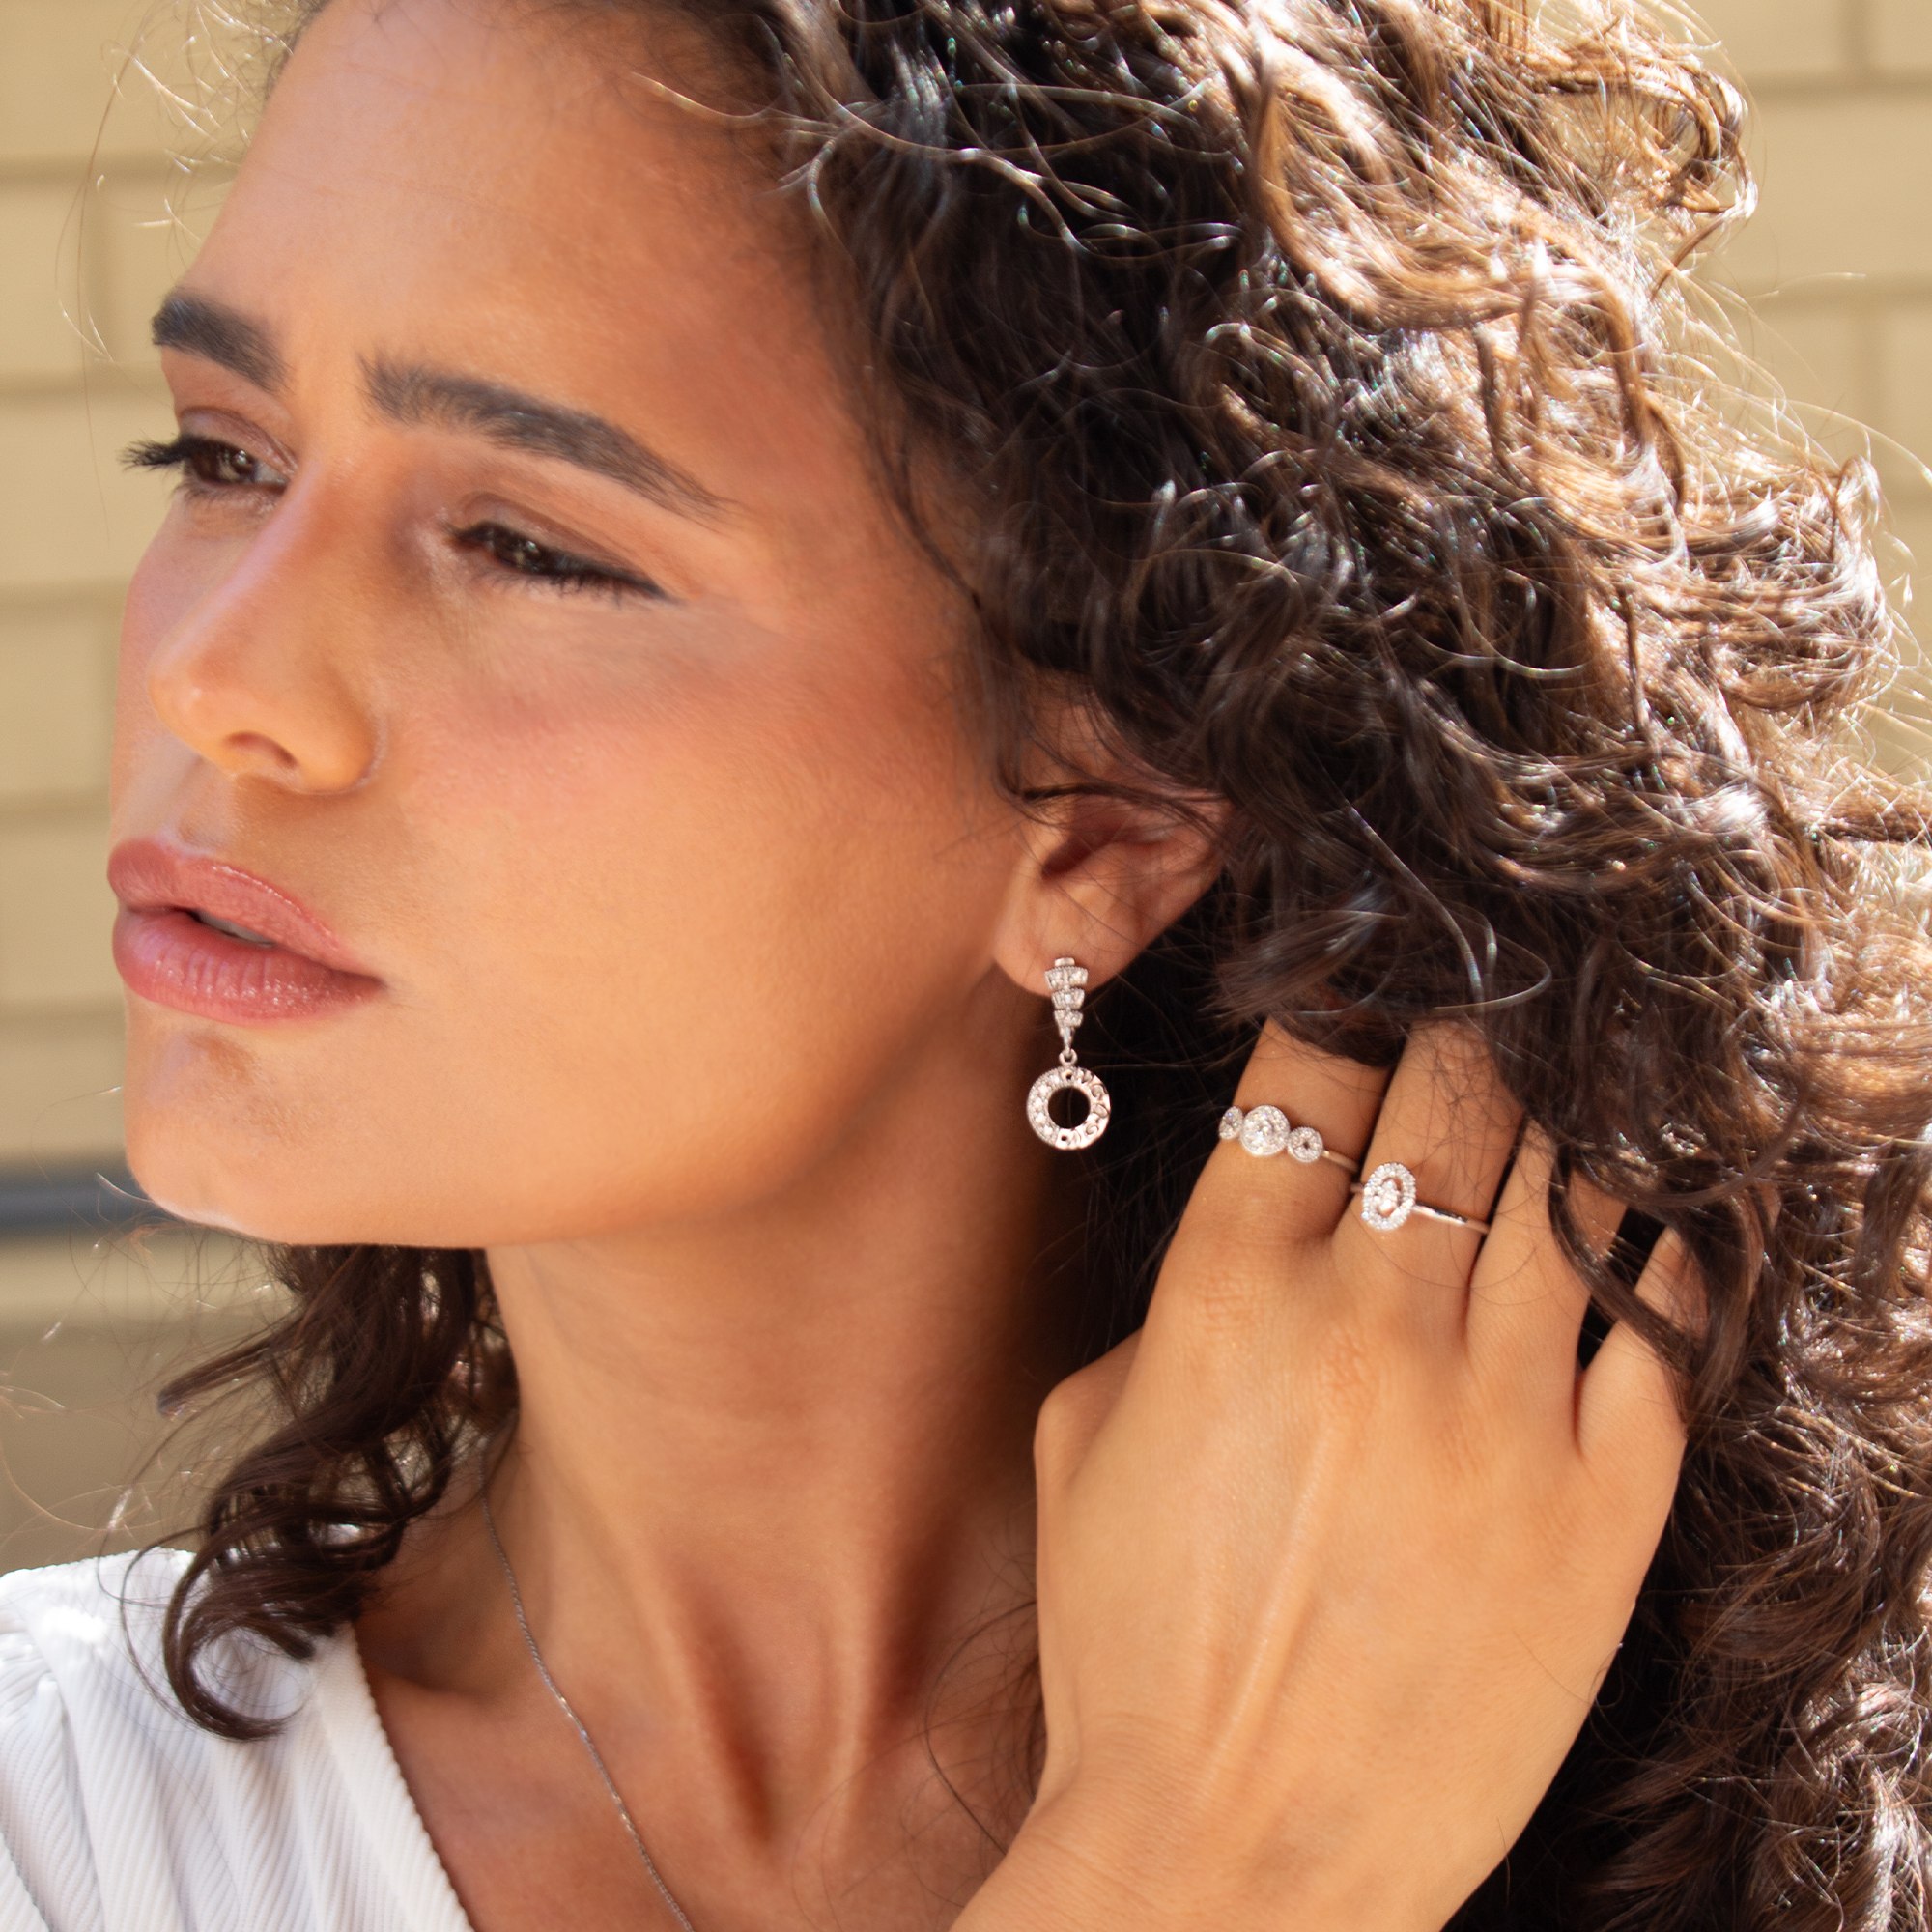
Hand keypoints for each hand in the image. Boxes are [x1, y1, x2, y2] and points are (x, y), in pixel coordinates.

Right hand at [964, 1025, 1689, 1931]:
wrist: (1235, 1856)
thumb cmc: (1133, 1645)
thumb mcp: (1085, 1439)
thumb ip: (1173, 1301)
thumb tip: (1264, 1225)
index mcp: (1227, 1297)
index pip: (1312, 1077)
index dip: (1343, 1002)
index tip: (1365, 977)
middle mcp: (1371, 1329)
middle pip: (1456, 1100)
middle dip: (1467, 1028)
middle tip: (1482, 1000)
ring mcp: (1502, 1417)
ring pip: (1568, 1188)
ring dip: (1566, 1114)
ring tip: (1567, 1075)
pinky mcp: (1603, 1512)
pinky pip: (1662, 1327)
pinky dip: (1658, 1248)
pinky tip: (1648, 1209)